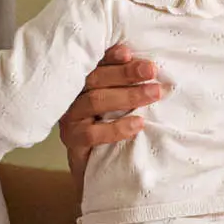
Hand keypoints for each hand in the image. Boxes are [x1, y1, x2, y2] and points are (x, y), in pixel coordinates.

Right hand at [58, 45, 162, 186]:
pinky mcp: (72, 141)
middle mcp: (72, 97)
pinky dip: (116, 128)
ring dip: (127, 95)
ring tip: (153, 93)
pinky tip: (138, 124)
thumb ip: (126, 87)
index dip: (110, 56)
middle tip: (151, 71)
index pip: (95, 64)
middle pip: (95, 79)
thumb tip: (152, 69)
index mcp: (82, 83)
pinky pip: (92, 133)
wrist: (95, 170)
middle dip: (125, 73)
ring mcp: (70, 119)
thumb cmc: (110, 130)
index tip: (130, 52)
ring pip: (95, 101)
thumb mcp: (119, 105)